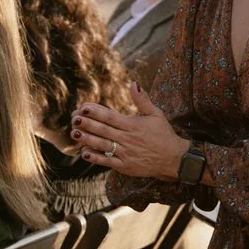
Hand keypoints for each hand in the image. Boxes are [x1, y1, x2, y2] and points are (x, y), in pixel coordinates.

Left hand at [71, 83, 187, 177]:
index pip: (111, 117)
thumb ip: (143, 100)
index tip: (83, 106)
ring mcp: (126, 153)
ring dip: (87, 139)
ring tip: (74, 133)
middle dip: (87, 124)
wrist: (174, 159)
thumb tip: (134, 83)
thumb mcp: (156, 114)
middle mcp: (128, 138)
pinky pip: (108, 162)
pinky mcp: (125, 166)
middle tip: (74, 118)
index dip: (96, 112)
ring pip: (103, 145)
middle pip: (104, 130)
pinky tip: (84, 153)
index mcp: (133, 125)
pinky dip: (96, 158)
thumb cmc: (164, 134)